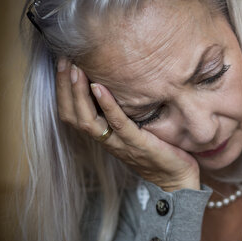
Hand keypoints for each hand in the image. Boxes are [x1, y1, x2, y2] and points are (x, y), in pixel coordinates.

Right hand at [55, 57, 199, 191]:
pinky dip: (107, 105)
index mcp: (105, 137)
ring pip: (88, 121)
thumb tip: (124, 86)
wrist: (178, 181)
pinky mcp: (139, 145)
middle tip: (63, 60)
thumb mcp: (138, 131)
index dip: (63, 91)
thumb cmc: (161, 154)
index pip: (73, 115)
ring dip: (78, 94)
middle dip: (65, 87)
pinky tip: (99, 87)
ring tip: (76, 69)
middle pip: (74, 116)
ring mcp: (121, 144)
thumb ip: (126, 114)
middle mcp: (107, 141)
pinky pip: (118, 124)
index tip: (63, 65)